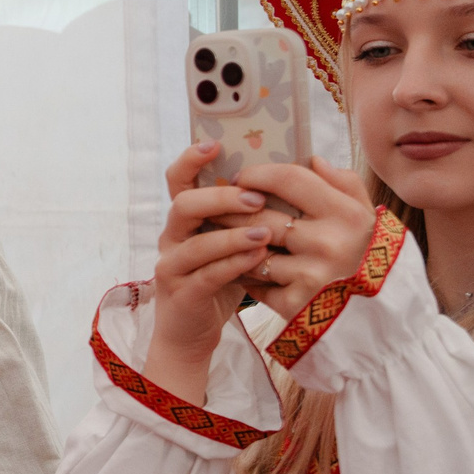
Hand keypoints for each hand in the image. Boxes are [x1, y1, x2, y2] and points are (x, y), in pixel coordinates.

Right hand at [141, 143, 287, 401]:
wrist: (194, 329)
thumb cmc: (221, 277)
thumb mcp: (234, 240)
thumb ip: (253, 209)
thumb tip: (300, 169)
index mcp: (186, 217)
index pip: (179, 179)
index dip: (191, 159)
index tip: (214, 145)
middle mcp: (172, 236)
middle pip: (183, 204)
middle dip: (221, 197)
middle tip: (256, 198)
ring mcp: (173, 265)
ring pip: (195, 242)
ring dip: (232, 234)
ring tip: (265, 232)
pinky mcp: (182, 293)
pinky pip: (207, 274)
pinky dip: (233, 264)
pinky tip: (258, 259)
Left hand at [234, 158, 377, 318]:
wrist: (380, 315)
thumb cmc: (369, 258)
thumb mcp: (368, 218)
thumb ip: (345, 185)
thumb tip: (314, 159)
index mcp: (347, 214)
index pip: (290, 179)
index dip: (258, 173)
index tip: (241, 176)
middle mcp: (329, 243)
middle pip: (260, 215)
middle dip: (230, 209)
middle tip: (214, 206)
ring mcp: (311, 275)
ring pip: (251, 250)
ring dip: (234, 243)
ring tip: (223, 237)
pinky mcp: (294, 304)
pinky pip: (255, 284)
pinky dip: (247, 277)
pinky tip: (243, 271)